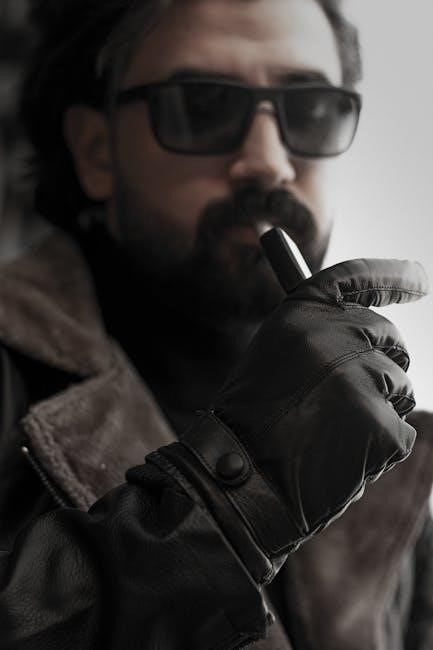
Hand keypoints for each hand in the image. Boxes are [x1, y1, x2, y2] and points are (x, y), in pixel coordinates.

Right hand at [157, 258, 427, 580]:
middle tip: (359, 394)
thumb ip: (317, 338)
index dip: (393, 276)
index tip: (422, 278)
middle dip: (385, 362)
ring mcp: (358, 380)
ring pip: (401, 385)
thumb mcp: (273, 361)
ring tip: (333, 434)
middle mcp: (331, 337)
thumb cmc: (251, 425)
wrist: (237, 484)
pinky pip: (402, 430)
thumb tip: (366, 327)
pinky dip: (381, 447)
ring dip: (379, 408)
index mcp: (298, 315)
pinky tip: (342, 458)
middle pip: (389, 337)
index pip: (356, 278)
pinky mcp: (379, 425)